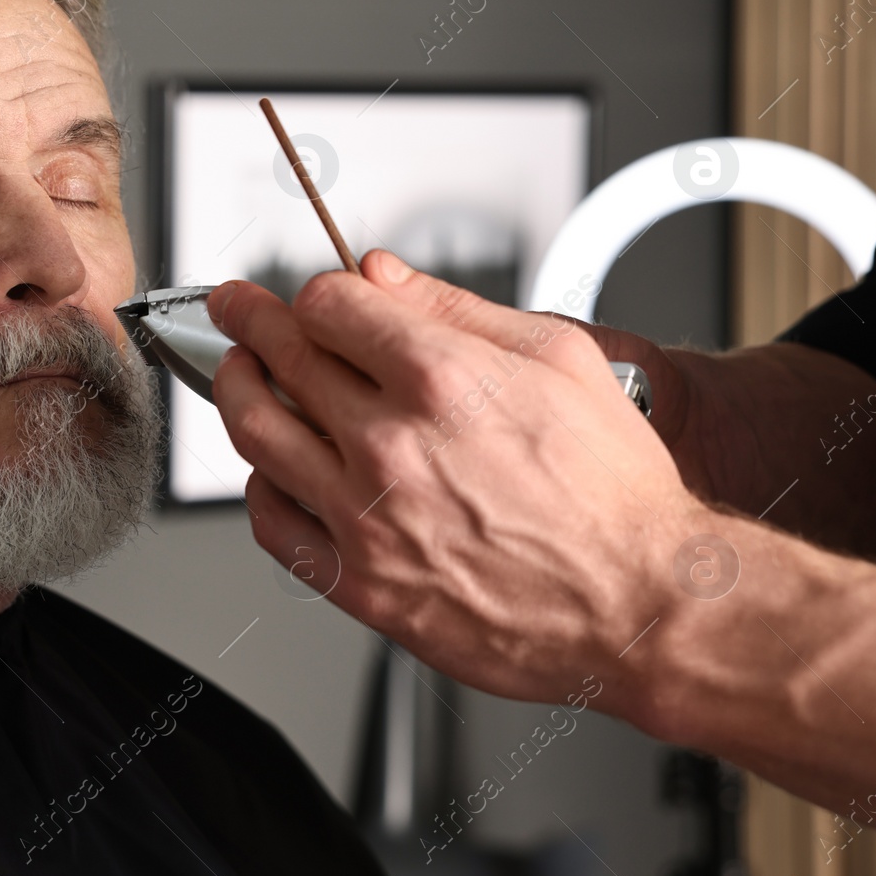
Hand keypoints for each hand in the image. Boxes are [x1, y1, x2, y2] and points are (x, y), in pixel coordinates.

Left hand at [207, 249, 706, 706]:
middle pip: (281, 358)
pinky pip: (273, 523)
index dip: (314, 293)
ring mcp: (367, 517)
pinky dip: (259, 486)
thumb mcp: (559, 357)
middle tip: (236, 309)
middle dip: (250, 320)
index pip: (327, 306)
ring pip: (258, 434)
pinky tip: (270, 471)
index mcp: (440, 378)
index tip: (312, 298)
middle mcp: (392, 444)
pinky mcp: (361, 582)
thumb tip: (381, 274)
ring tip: (237, 375)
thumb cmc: (614, 489)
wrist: (640, 600)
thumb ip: (456, 307)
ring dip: (236, 391)